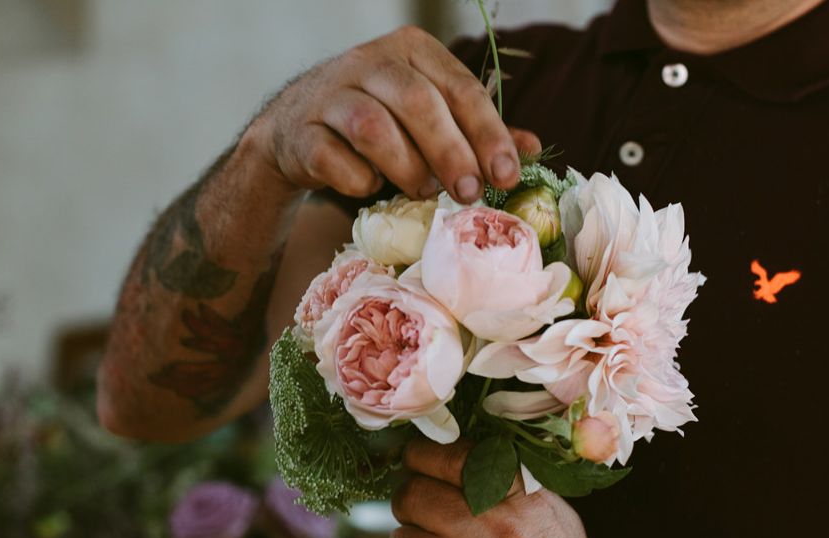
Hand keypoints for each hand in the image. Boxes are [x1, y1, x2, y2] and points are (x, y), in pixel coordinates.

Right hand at [249, 25, 540, 201]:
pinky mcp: (303, 133)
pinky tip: (369, 187)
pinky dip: (357, 180)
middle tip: (470, 194)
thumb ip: (475, 131)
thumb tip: (532, 150)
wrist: (296, 131)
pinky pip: (333, 159)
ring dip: (405, 167)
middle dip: (451, 153)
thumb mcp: (429, 118)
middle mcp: (371, 62)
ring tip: (422, 190)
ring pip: (374, 127)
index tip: (508, 176)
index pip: (461, 88)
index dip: (488, 134)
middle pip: (419, 103)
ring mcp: (332, 94)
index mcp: (412, 51)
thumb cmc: (377, 123)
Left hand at [381, 440, 665, 537]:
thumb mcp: (554, 516)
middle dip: (409, 508)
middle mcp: (493, 526)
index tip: (415, 468)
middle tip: (421, 523)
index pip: (447, 456)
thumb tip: (454, 463)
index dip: (419, 459)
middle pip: (411, 497)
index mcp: (519, 495)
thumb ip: (508, 486)